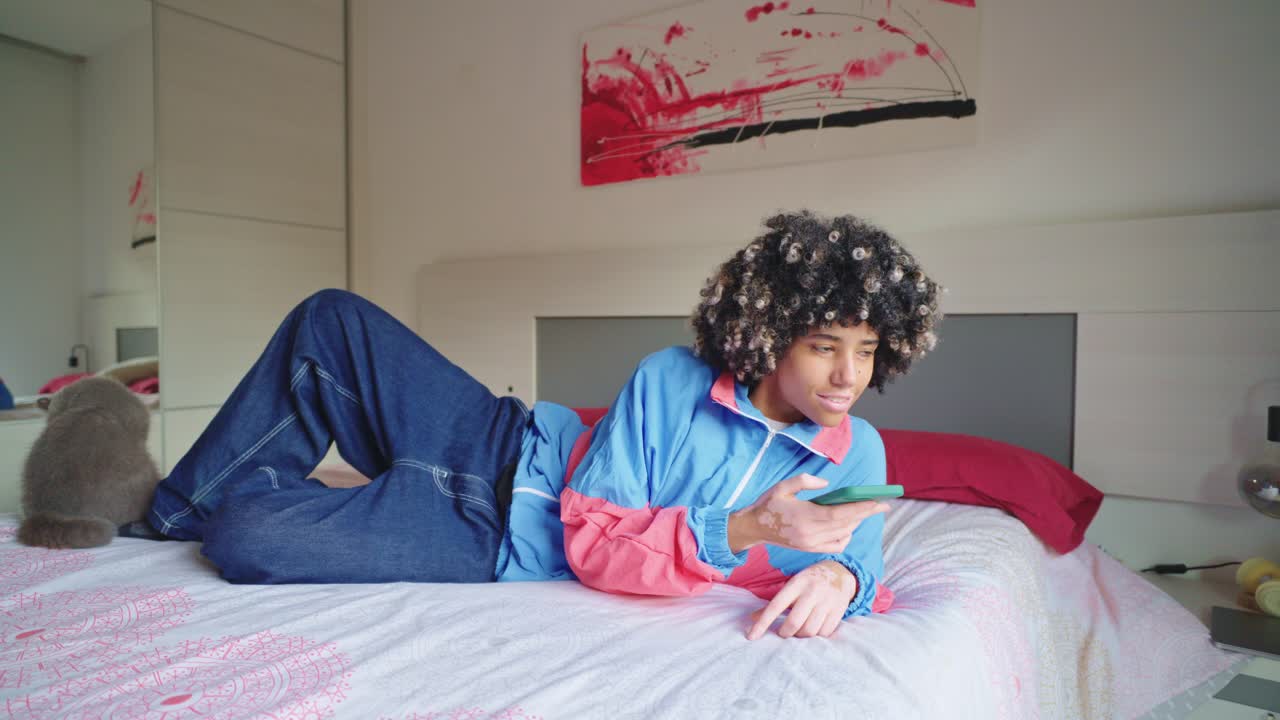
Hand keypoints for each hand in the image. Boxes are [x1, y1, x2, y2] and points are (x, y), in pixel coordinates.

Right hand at [727, 474, 887, 553]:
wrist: (754, 527)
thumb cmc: (768, 503)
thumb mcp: (782, 486)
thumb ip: (804, 481)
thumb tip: (828, 485)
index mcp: (803, 516)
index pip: (839, 514)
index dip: (860, 509)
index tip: (877, 502)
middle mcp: (809, 533)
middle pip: (845, 524)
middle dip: (866, 513)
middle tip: (882, 504)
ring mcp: (810, 544)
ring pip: (843, 534)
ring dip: (857, 522)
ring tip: (866, 510)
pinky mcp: (810, 550)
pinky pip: (836, 546)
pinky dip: (846, 536)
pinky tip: (848, 526)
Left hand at [746, 560, 855, 639]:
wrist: (840, 573)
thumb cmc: (809, 581)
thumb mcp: (792, 585)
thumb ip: (775, 602)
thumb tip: (752, 618)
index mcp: (797, 583)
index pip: (776, 606)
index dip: (763, 623)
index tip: (751, 636)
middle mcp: (812, 592)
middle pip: (794, 623)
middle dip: (784, 633)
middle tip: (783, 632)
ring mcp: (827, 601)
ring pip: (809, 630)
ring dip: (800, 636)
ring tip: (798, 630)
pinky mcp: (839, 611)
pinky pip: (824, 633)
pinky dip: (816, 636)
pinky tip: (813, 628)